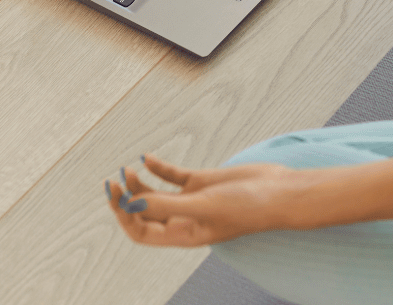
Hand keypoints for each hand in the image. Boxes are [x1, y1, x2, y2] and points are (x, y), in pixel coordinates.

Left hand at [106, 154, 296, 246]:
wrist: (279, 191)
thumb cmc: (247, 206)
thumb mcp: (203, 206)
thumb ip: (167, 206)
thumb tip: (131, 206)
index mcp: (183, 234)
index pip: (142, 232)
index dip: (125, 216)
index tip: (117, 195)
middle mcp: (184, 219)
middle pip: (144, 213)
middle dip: (126, 199)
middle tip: (114, 180)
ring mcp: (193, 200)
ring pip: (155, 194)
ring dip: (139, 183)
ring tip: (128, 168)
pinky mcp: (202, 182)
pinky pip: (173, 176)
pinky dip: (158, 168)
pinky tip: (148, 157)